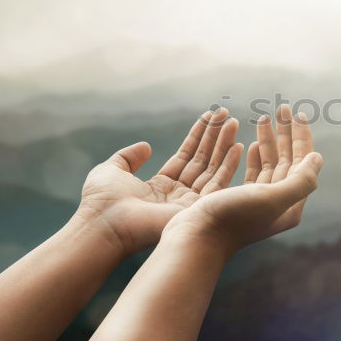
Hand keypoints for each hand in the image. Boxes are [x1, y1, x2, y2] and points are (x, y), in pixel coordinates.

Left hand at [78, 108, 243, 254]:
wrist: (105, 224)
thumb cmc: (102, 201)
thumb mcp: (112, 170)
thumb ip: (129, 157)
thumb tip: (145, 146)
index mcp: (160, 186)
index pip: (185, 157)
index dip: (198, 137)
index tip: (210, 117)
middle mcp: (178, 194)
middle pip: (202, 161)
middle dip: (215, 137)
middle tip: (228, 116)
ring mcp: (189, 203)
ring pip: (213, 169)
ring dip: (225, 145)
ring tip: (235, 122)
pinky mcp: (196, 210)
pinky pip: (218, 184)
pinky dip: (229, 164)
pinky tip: (237, 146)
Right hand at [163, 104, 323, 255]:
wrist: (196, 238)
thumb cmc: (233, 218)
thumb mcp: (272, 198)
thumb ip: (300, 180)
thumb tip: (317, 158)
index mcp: (290, 205)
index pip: (303, 163)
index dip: (302, 137)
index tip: (299, 114)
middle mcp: (278, 204)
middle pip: (287, 161)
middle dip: (286, 133)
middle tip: (283, 108)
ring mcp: (258, 202)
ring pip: (269, 164)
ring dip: (268, 140)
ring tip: (264, 118)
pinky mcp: (239, 200)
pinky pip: (254, 173)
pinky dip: (254, 156)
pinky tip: (251, 144)